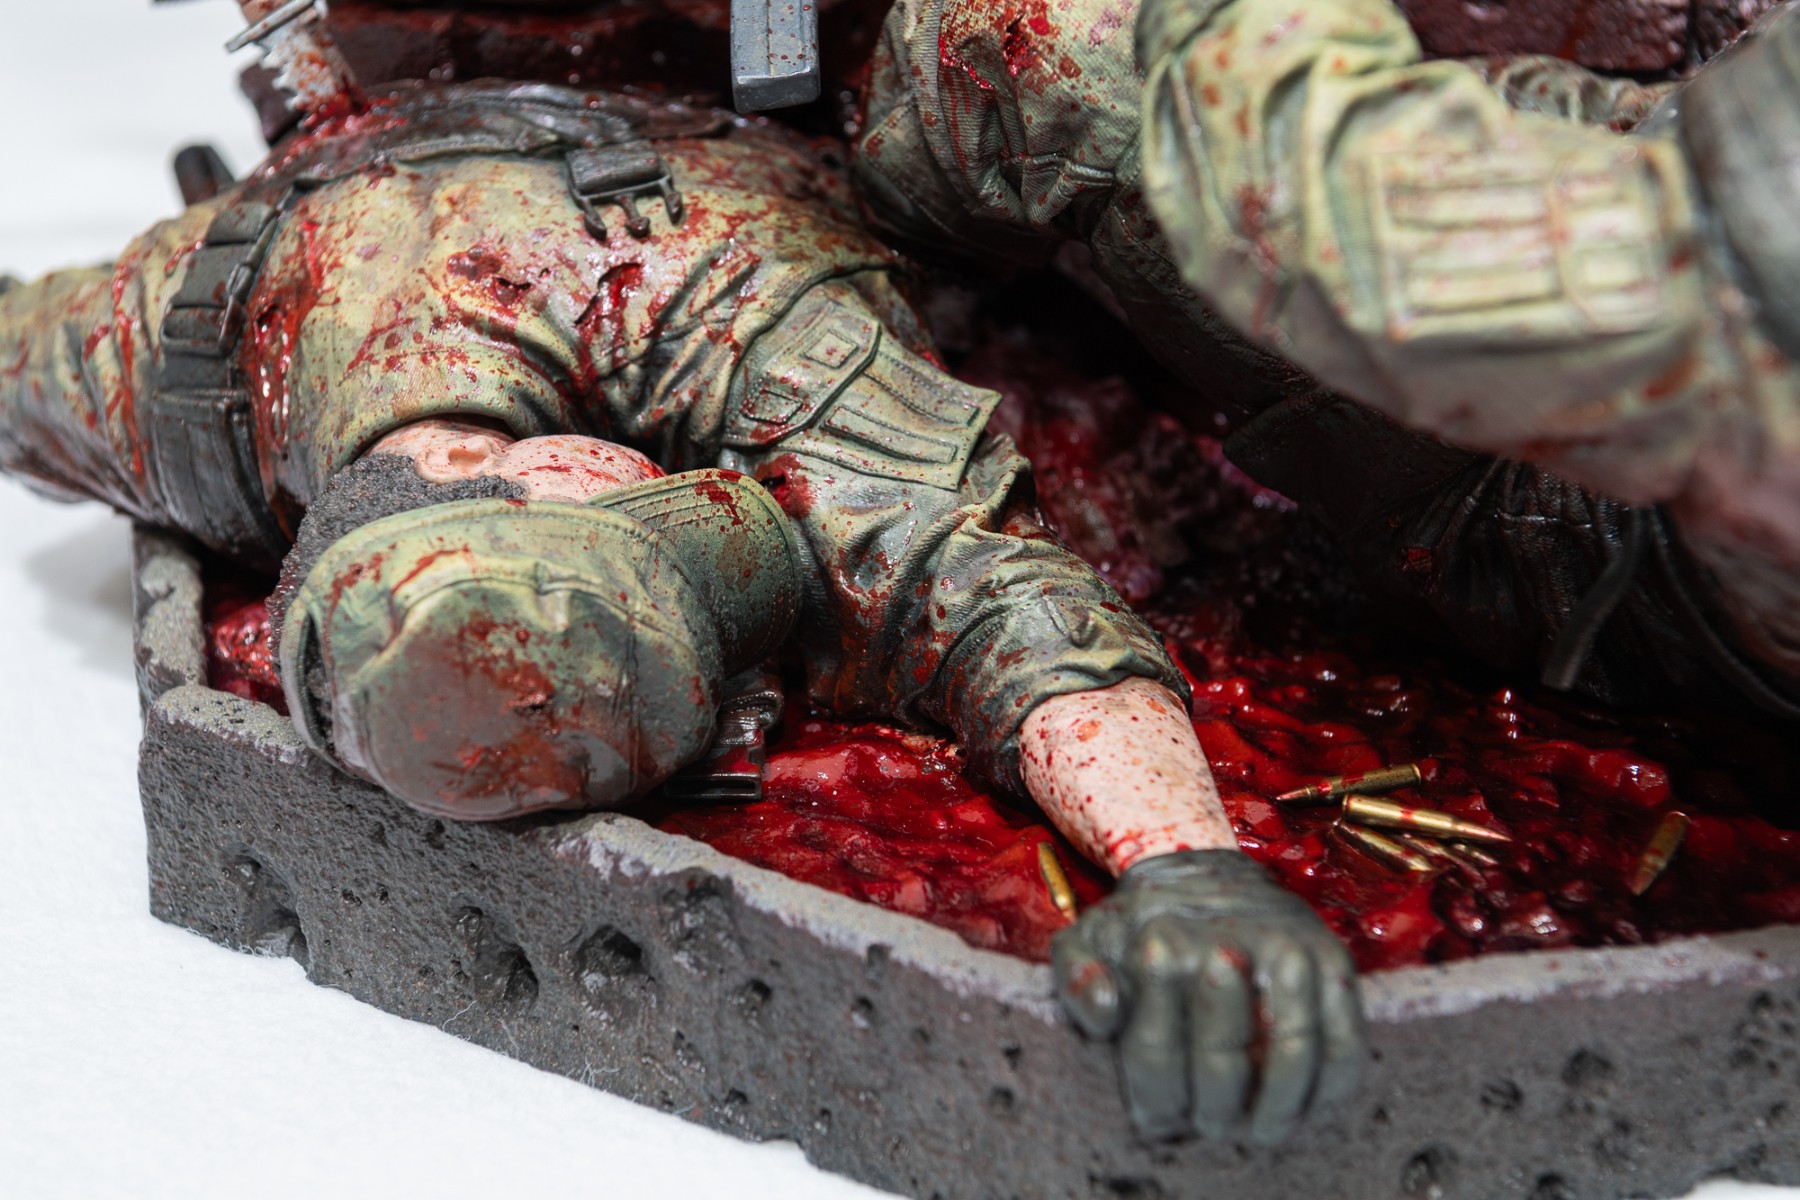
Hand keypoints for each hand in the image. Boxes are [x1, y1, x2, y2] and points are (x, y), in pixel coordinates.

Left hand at [1052, 849, 1365, 1143]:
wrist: (1205, 870)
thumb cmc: (1142, 925)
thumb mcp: (1089, 938)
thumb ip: (1076, 975)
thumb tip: (1105, 1015)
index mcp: (1159, 949)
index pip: (1154, 1055)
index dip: (1156, 1102)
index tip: (1159, 1120)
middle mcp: (1230, 944)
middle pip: (1224, 1062)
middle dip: (1213, 1111)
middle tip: (1211, 1127)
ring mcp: (1289, 951)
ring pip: (1292, 1055)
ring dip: (1276, 1108)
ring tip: (1260, 1131)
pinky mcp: (1333, 961)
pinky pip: (1346, 1042)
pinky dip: (1330, 1088)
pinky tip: (1308, 1108)